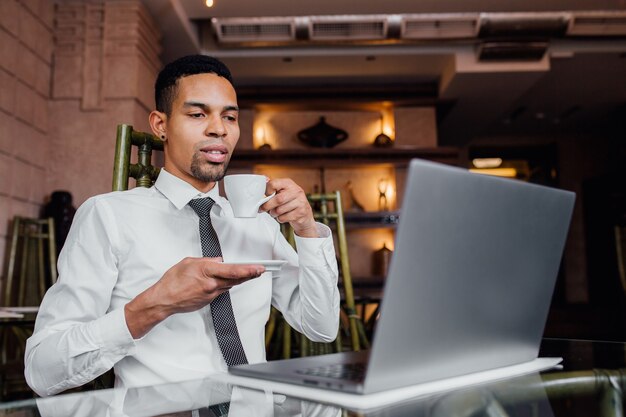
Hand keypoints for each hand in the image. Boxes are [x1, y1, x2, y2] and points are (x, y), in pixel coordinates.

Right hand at [125, 257, 263, 337]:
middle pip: (236, 279)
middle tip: (260, 270)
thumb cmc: (172, 281)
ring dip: (240, 280)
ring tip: (250, 274)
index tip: (259, 268)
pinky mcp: (209, 300)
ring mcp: (211, 294)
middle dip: (250, 274)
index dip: (249, 270)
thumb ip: (206, 260)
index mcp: (207, 271)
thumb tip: (218, 261)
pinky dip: (226, 285)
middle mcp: (211, 284)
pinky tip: (229, 281)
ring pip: (230, 285)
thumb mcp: (188, 262)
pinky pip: (221, 290)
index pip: (233, 271)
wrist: (164, 300)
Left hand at [261, 178, 318, 237]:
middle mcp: (296, 191)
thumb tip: (264, 179)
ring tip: (274, 213)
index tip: (265, 196)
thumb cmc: (290, 202)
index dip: (267, 191)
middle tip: (262, 209)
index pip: (274, 184)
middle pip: (278, 199)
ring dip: (273, 213)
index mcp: (289, 183)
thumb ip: (273, 187)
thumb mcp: (282, 192)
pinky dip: (280, 219)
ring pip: (280, 210)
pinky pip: (284, 217)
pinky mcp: (301, 212)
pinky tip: (282, 217)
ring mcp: (301, 201)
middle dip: (267, 206)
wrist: (305, 214)